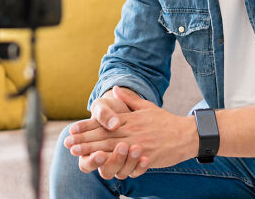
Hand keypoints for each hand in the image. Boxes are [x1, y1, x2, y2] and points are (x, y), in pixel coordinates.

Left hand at [66, 86, 197, 170]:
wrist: (186, 134)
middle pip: (103, 136)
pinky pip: (125, 161)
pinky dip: (111, 162)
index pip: (104, 123)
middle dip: (84, 140)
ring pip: (110, 148)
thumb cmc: (166, 121)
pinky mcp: (145, 155)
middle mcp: (131, 131)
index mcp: (130, 119)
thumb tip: (116, 89)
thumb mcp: (147, 106)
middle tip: (67, 143)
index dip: (86, 126)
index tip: (71, 130)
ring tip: (76, 152)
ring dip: (92, 150)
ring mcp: (138, 143)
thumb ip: (129, 100)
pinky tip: (99, 165)